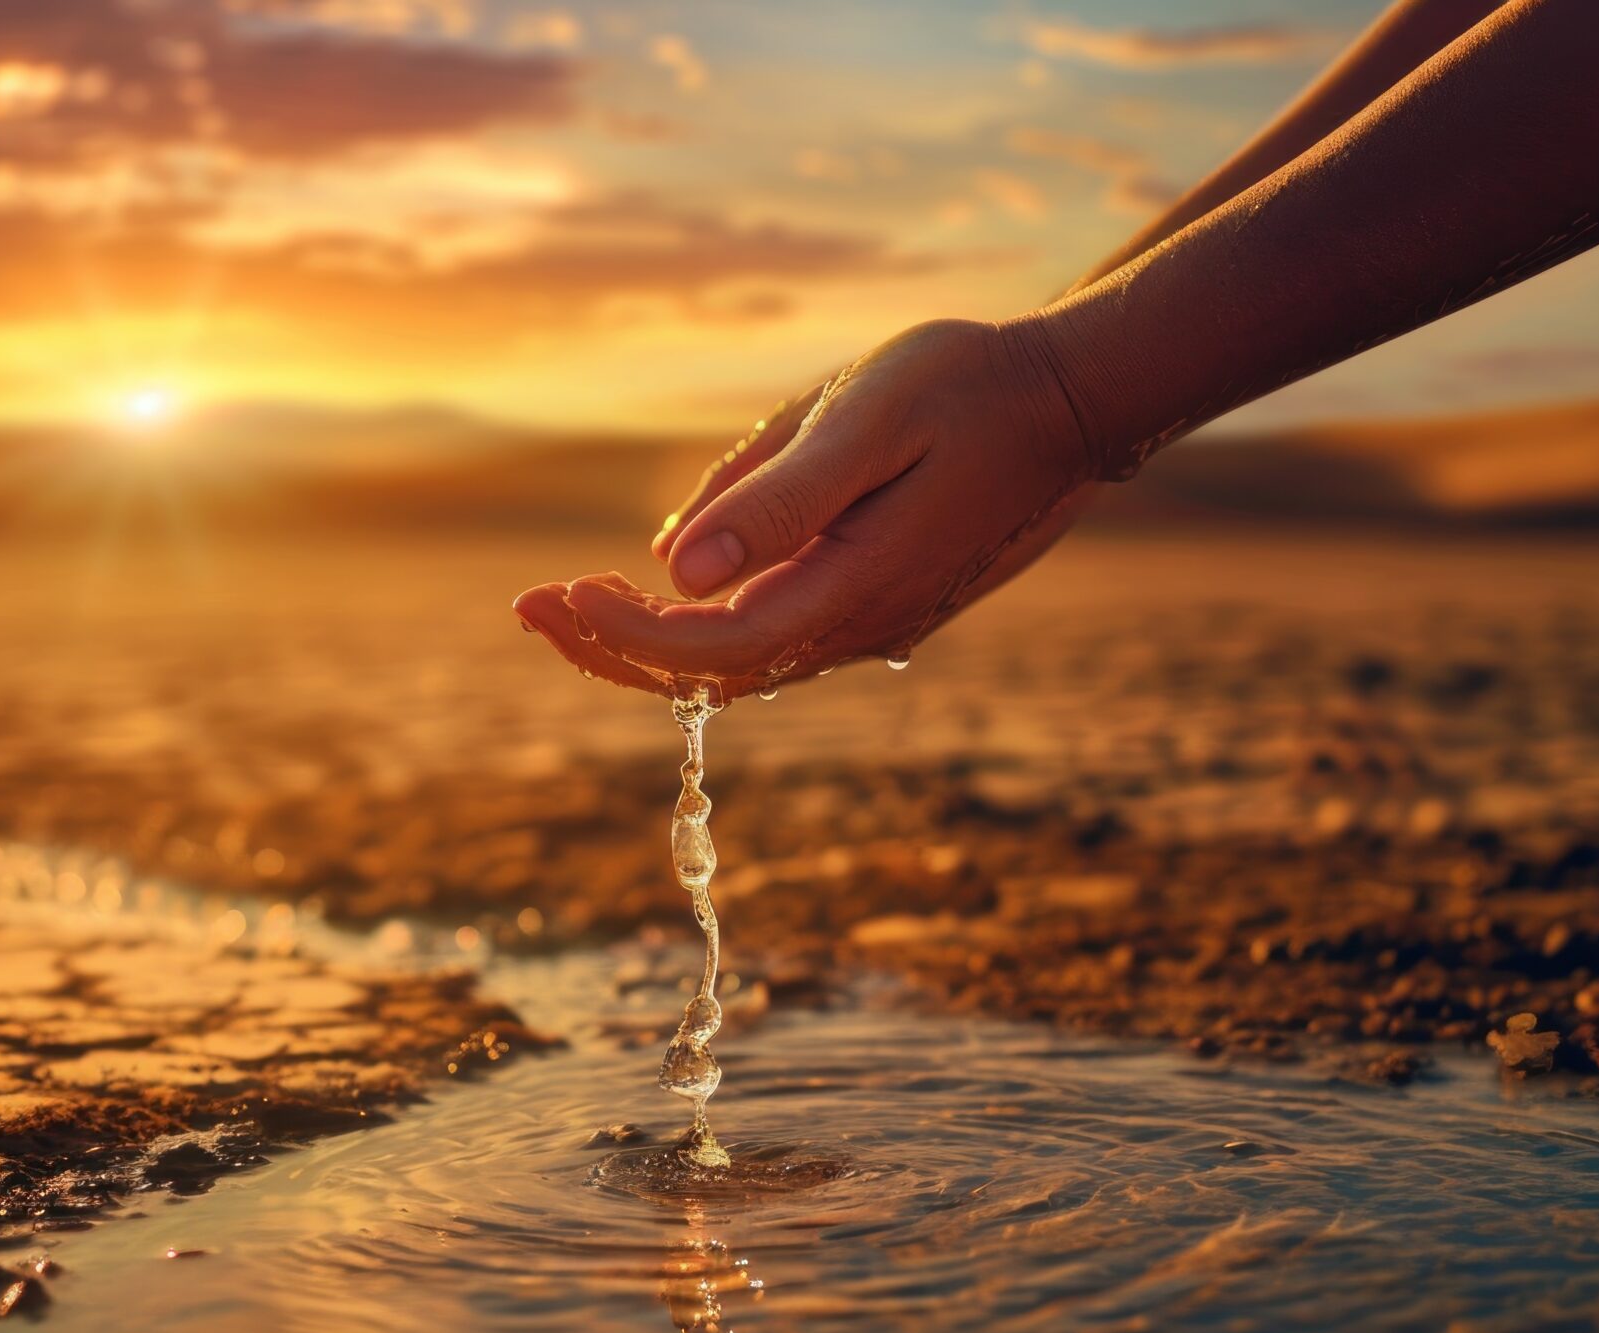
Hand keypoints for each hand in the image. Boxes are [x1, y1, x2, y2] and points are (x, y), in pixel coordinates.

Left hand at [514, 316, 1102, 699]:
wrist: (1071, 401)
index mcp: (849, 592)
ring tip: (572, 597)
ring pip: (738, 662)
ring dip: (650, 638)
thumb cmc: (966, 389)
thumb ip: (778, 497)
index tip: (555, 589)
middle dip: (611, 646)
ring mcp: (871, 625)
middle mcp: (858, 629)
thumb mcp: (864, 421)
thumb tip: (678, 566)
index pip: (706, 651)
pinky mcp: (877, 603)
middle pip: (710, 676)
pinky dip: (704, 622)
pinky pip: (772, 635)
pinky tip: (666, 580)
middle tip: (527, 605)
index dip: (622, 632)